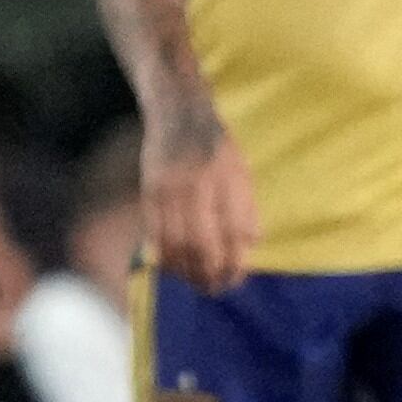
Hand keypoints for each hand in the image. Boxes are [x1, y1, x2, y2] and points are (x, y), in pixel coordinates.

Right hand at [142, 107, 257, 293]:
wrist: (179, 113)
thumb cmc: (217, 145)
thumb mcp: (242, 170)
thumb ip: (247, 207)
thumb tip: (251, 246)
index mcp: (227, 178)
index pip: (233, 232)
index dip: (234, 262)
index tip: (235, 278)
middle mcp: (198, 184)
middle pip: (203, 244)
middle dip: (209, 273)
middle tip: (214, 288)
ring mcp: (169, 189)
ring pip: (176, 244)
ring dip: (186, 271)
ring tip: (196, 283)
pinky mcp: (149, 192)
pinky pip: (155, 234)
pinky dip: (165, 256)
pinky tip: (174, 267)